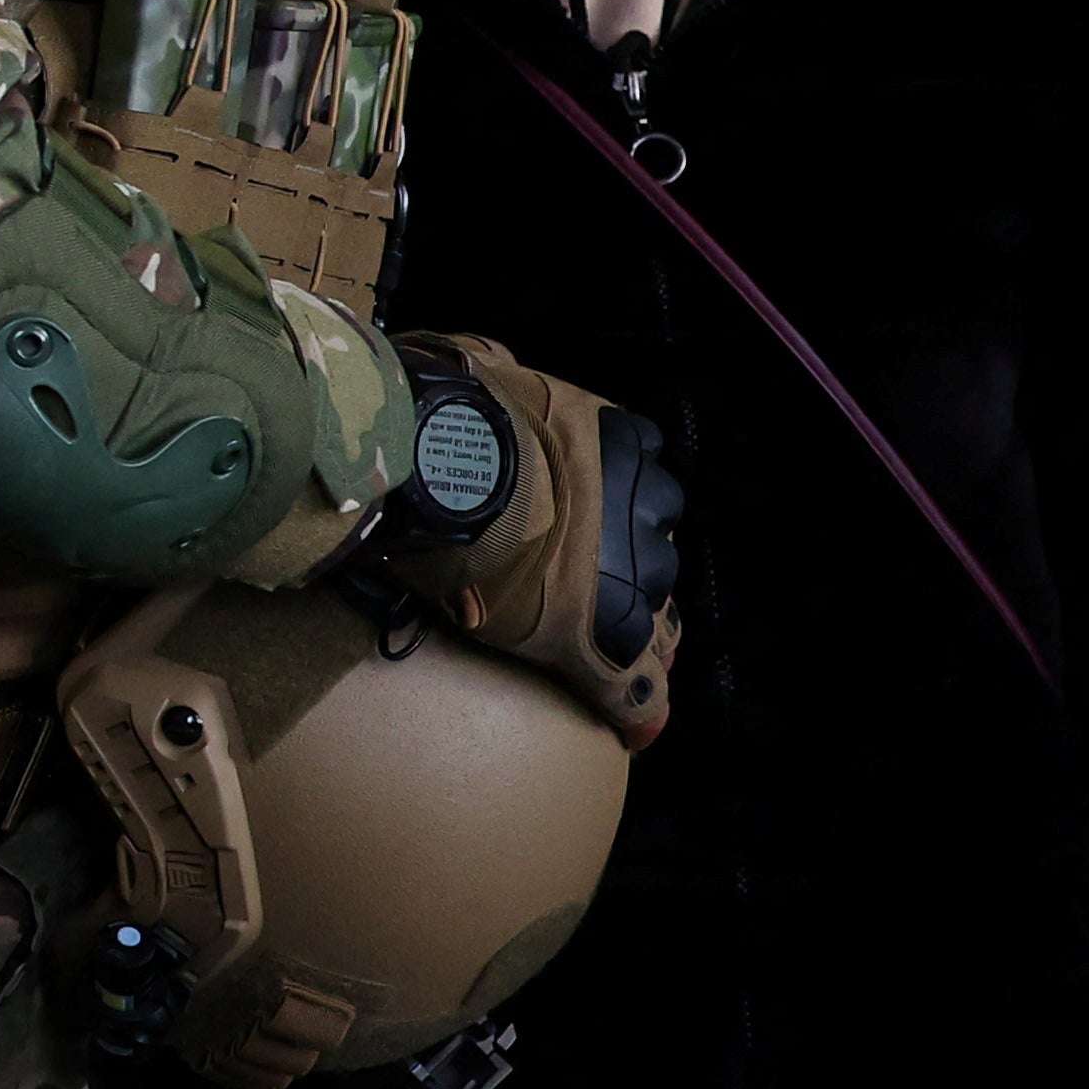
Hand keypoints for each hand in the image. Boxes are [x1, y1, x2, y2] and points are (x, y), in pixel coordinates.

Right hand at [384, 340, 684, 749]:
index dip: (618, 522)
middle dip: (635, 576)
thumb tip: (459, 374)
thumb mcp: (471, 366)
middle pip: (655, 554)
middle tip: (606, 598)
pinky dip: (635, 704)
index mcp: (613, 436)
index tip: (600, 545)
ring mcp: (625, 572)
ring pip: (653, 614)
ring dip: (636, 629)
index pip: (637, 488)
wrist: (433, 466)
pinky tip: (635, 725)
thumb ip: (481, 364)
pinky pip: (633, 682)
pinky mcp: (600, 635)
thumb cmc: (439, 414)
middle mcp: (638, 502)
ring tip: (617, 658)